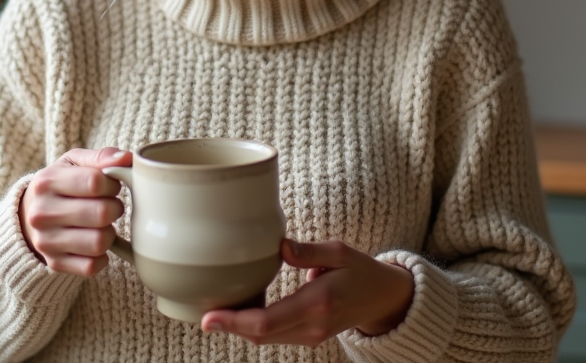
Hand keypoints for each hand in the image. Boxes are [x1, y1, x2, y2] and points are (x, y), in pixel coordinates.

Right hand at [18, 147, 131, 276]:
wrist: (28, 216)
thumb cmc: (60, 184)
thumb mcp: (73, 162)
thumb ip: (101, 156)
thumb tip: (127, 159)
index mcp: (46, 182)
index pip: (95, 182)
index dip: (113, 184)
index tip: (111, 186)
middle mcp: (42, 213)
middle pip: (101, 213)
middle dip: (115, 209)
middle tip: (111, 206)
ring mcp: (46, 242)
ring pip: (99, 243)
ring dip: (110, 233)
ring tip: (102, 225)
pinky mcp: (54, 263)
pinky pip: (93, 267)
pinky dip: (102, 257)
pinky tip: (95, 244)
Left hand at [201, 238, 413, 346]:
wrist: (383, 300)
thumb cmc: (361, 271)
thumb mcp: (340, 252)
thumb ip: (308, 252)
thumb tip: (279, 245)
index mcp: (318, 303)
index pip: (268, 321)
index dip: (235, 322)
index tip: (209, 317)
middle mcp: (313, 325)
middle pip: (260, 335)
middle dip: (229, 326)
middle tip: (202, 314)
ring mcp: (311, 336)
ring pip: (265, 339)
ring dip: (239, 327)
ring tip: (216, 310)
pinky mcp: (309, 337)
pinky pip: (275, 335)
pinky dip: (254, 326)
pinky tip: (240, 311)